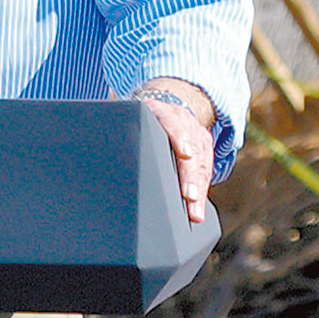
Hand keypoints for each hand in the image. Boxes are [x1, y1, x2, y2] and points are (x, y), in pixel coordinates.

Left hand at [140, 97, 213, 222]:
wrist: (165, 105)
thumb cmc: (143, 119)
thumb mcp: (133, 117)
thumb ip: (128, 133)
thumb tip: (112, 161)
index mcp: (159, 110)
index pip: (171, 121)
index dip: (179, 137)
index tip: (185, 153)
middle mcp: (181, 118)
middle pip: (190, 147)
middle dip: (189, 174)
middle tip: (188, 197)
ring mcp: (195, 130)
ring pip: (201, 162)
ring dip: (198, 189)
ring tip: (195, 211)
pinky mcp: (205, 143)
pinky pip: (206, 167)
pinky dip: (202, 189)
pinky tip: (199, 206)